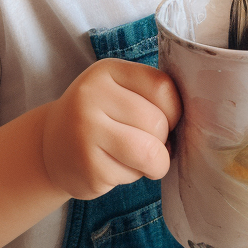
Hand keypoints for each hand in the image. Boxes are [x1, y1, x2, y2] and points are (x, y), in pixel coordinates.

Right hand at [41, 59, 181, 200]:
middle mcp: (91, 96)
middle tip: (147, 142)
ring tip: (140, 159)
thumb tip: (197, 119)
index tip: (165, 119)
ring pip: (150, 153)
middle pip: (157, 123)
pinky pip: (132, 176)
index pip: (162, 87)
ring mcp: (86, 132)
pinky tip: (112, 166)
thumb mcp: (118, 90)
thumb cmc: (100, 116)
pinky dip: (132, 176)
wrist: (51, 145)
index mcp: (107, 71)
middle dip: (162, 140)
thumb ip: (151, 95)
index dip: (174, 110)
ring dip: (155, 163)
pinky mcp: (87, 167)